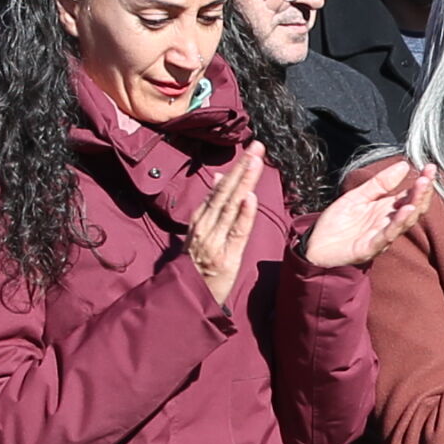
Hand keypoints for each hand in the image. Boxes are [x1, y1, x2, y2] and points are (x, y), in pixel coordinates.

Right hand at [186, 147, 265, 306]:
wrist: (187, 296)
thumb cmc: (197, 263)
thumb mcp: (201, 230)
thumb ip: (211, 204)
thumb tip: (219, 177)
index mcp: (202, 218)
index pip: (221, 188)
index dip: (236, 168)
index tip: (250, 149)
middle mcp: (207, 225)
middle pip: (226, 192)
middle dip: (242, 168)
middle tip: (256, 147)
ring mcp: (215, 240)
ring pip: (232, 206)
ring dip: (244, 183)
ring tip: (255, 163)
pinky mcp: (227, 255)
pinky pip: (237, 232)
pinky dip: (244, 214)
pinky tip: (250, 198)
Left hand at [300, 155, 429, 271]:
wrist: (315, 245)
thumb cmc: (337, 223)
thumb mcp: (357, 196)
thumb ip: (380, 183)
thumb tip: (403, 165)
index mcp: (387, 210)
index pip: (410, 195)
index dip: (421, 182)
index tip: (430, 167)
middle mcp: (388, 223)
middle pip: (412, 208)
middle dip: (422, 193)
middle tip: (428, 176)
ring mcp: (381, 237)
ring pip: (404, 222)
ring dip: (414, 207)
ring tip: (420, 191)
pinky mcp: (369, 248)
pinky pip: (386, 236)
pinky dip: (397, 224)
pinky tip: (404, 210)